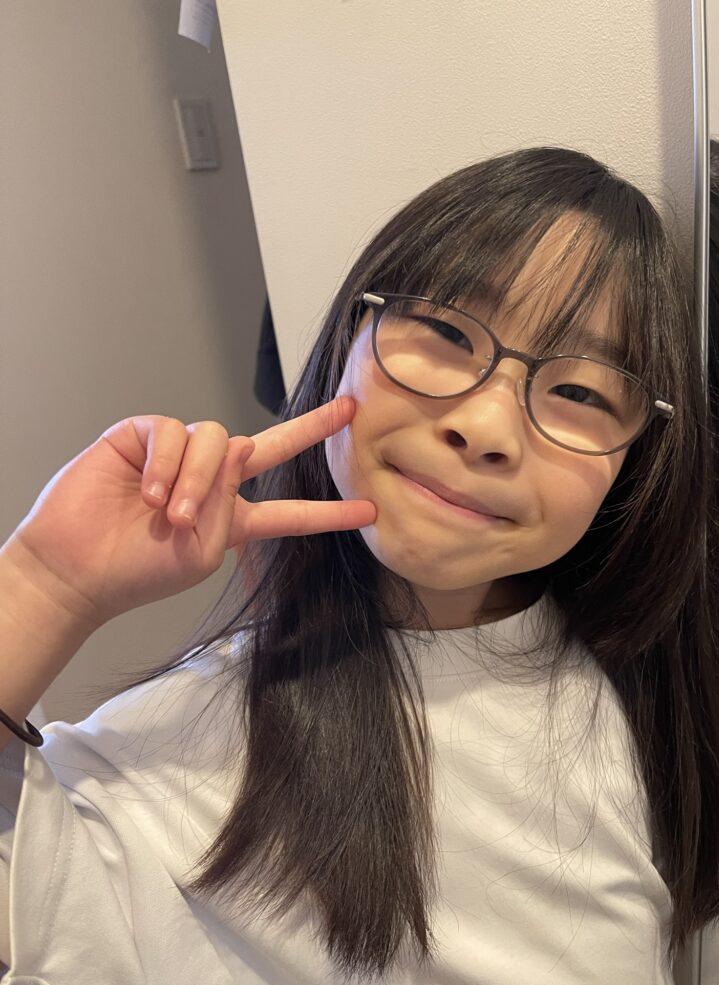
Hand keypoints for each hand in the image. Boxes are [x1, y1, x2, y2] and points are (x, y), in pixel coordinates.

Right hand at [4, 396, 375, 626]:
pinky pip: (172, 433)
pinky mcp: (145, 435)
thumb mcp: (204, 550)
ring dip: (198, 480)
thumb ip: (231, 505)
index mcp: (233, 517)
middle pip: (270, 445)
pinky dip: (166, 465)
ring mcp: (180, 455)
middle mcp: (213, 480)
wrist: (80, 566)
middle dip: (311, 428)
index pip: (288, 512)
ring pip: (216, 439)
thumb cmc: (140, 569)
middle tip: (348, 411)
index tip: (368, 512)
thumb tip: (237, 444)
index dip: (326, 513)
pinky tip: (149, 493)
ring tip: (171, 515)